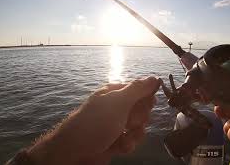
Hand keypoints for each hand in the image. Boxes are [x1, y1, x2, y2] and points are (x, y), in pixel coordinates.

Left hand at [27, 77, 159, 164]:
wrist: (74, 151)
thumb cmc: (96, 122)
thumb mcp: (119, 102)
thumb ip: (138, 90)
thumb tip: (154, 78)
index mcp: (115, 93)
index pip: (139, 90)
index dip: (147, 97)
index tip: (149, 104)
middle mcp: (116, 107)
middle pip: (142, 109)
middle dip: (141, 118)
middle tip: (131, 122)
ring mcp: (116, 124)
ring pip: (139, 127)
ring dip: (135, 134)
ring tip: (125, 137)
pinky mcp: (115, 140)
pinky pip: (131, 140)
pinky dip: (128, 144)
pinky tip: (121, 146)